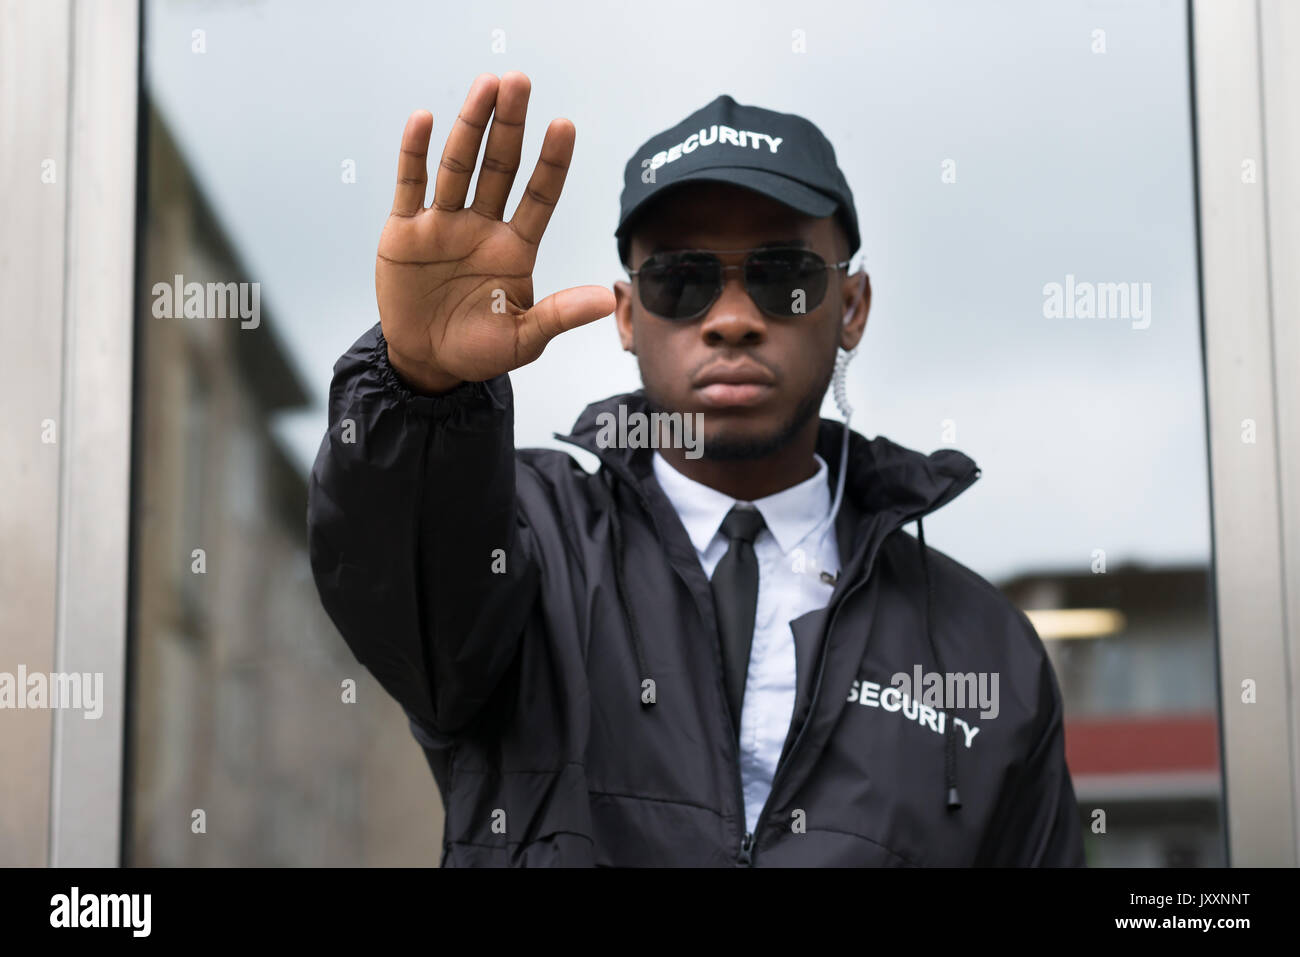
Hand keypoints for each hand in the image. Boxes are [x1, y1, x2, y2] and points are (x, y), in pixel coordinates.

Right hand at [376, 72, 614, 393]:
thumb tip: (606, 299)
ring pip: (458, 166)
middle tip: (519, 82)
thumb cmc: (479, 350)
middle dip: (510, 126)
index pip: (539, 197)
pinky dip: (414, 153)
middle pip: (499, 167)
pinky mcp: (405, 231)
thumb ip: (558, 315)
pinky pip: (411, 185)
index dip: (552, 163)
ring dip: (471, 126)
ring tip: (486, 86)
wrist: (427, 362)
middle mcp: (482, 227)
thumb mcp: (523, 339)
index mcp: (515, 248)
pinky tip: (424, 119)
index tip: (565, 125)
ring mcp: (443, 224)